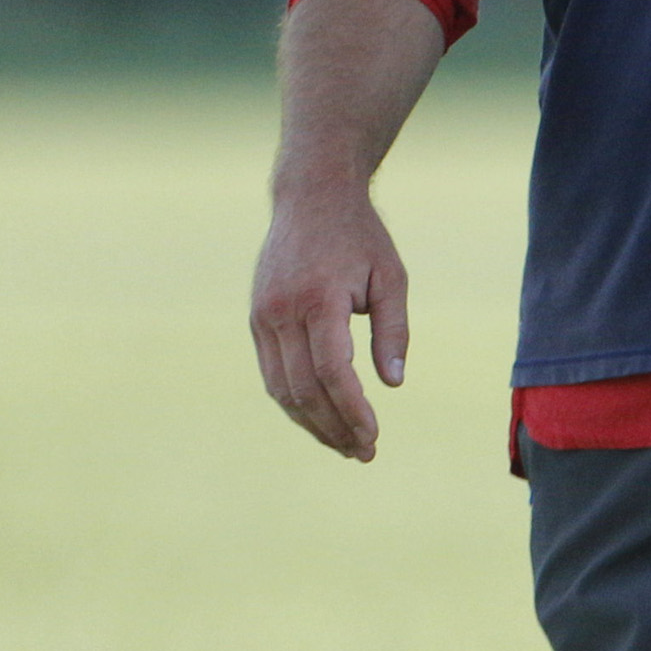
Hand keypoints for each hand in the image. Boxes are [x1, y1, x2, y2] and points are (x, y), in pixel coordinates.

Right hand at [249, 180, 409, 461]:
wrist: (311, 198)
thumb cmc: (360, 237)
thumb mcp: (391, 277)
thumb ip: (393, 331)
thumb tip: (393, 384)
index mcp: (318, 299)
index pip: (332, 372)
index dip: (352, 411)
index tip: (373, 437)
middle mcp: (282, 311)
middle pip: (304, 388)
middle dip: (334, 427)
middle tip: (364, 453)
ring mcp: (262, 316)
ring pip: (281, 388)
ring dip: (312, 423)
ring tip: (344, 445)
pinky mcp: (256, 319)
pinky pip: (272, 373)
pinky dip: (294, 401)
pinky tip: (320, 418)